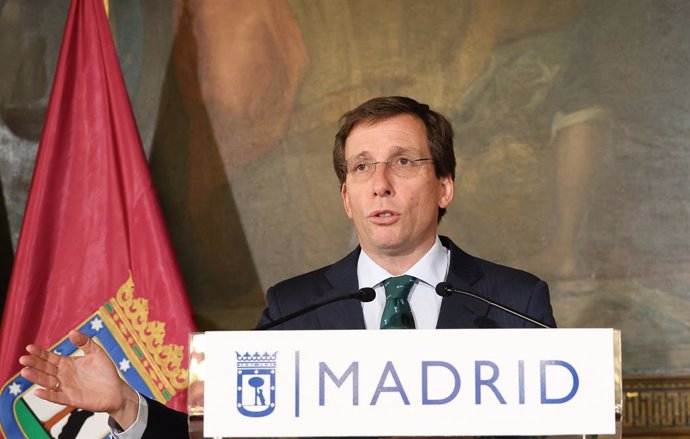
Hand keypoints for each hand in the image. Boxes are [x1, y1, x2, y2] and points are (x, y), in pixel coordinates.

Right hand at [19, 330, 139, 429]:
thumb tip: (71, 332)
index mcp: (67, 363)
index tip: (29, 347)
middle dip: (34, 364)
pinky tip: (37, 391)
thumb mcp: (96, 352)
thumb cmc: (105, 371)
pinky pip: (57, 397)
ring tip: (24, 371)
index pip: (49, 357)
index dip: (39, 353)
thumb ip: (85, 342)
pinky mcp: (71, 399)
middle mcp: (63, 375)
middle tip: (23, 358)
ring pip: (47, 382)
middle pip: (45, 369)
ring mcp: (66, 387)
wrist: (116, 389)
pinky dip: (47, 395)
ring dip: (36, 377)